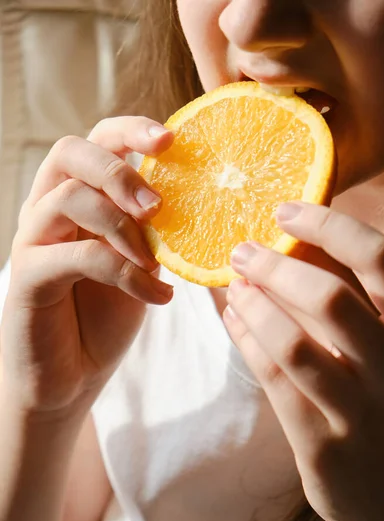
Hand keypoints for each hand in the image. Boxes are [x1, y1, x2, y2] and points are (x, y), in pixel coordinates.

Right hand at [1, 117, 173, 414]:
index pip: (95, 142)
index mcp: (78, 198)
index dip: (129, 130)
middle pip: (70, 153)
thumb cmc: (106, 316)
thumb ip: (152, 230)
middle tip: (157, 207)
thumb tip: (204, 200)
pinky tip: (157, 297)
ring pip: (70, 198)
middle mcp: (48, 210)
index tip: (171, 139)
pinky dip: (124, 273)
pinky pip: (77, 256)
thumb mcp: (138, 264)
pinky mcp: (28, 277)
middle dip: (120, 171)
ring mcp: (33, 241)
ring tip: (156, 263)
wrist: (71, 375)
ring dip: (123, 228)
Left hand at [224, 201, 383, 520]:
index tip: (285, 211)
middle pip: (331, 298)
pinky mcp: (324, 446)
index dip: (330, 227)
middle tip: (242, 251)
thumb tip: (297, 248)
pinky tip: (233, 321)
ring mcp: (361, 412)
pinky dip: (246, 342)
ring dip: (254, 305)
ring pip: (294, 343)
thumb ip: (358, 307)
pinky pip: (274, 381)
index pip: (382, 260)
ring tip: (232, 286)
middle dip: (276, 267)